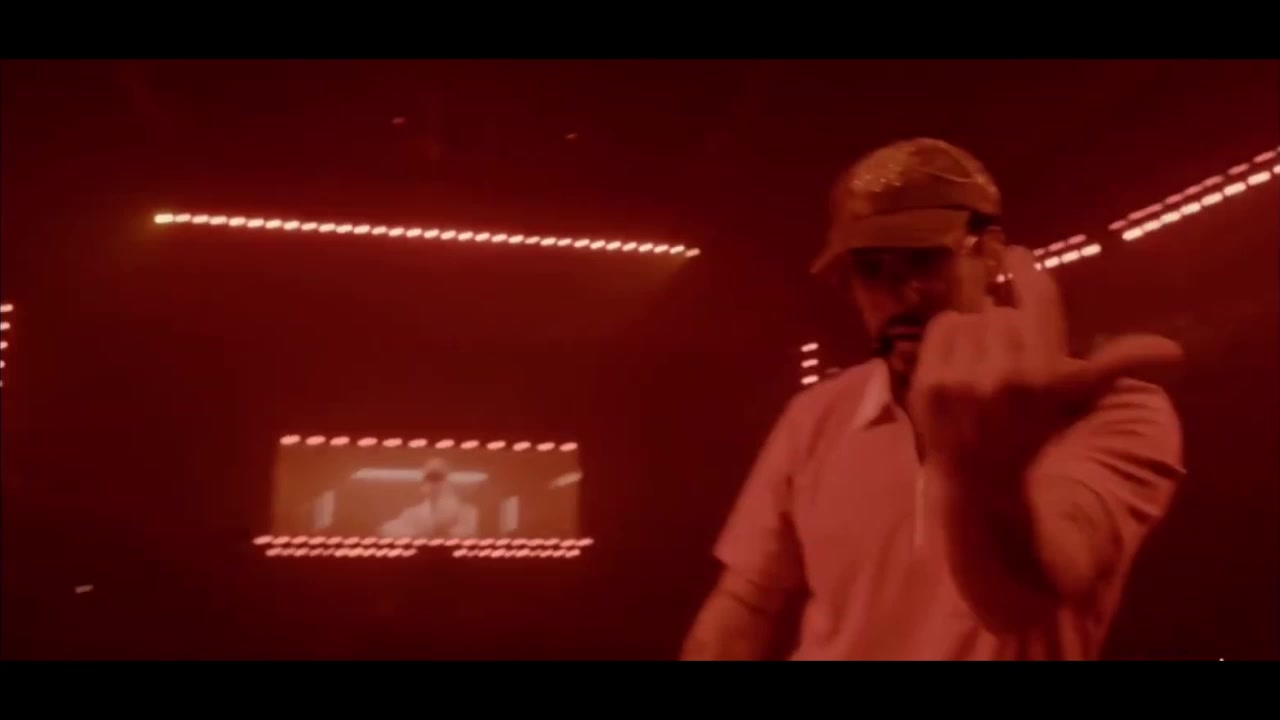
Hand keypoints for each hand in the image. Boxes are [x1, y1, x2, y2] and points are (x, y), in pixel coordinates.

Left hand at [907, 246, 1182, 490]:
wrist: (980, 476)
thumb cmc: (1032, 430)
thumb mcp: (1076, 397)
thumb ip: (1116, 363)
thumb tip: (1173, 350)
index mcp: (1047, 375)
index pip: (1037, 299)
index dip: (1025, 269)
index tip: (1017, 254)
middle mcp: (1007, 375)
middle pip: (1001, 311)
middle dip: (1004, 328)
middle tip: (1005, 357)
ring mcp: (964, 380)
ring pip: (970, 316)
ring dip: (976, 333)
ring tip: (982, 365)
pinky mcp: (930, 383)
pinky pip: (942, 325)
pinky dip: (950, 336)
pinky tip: (960, 363)